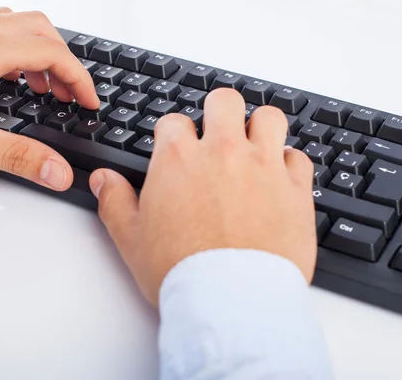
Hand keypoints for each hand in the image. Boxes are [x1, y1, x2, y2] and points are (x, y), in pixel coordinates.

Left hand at [0, 7, 98, 190]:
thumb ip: (21, 157)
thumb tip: (58, 172)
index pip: (52, 52)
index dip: (79, 78)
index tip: (88, 101)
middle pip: (40, 28)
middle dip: (63, 60)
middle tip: (70, 93)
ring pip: (17, 24)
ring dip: (39, 52)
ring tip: (44, 88)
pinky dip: (15, 49)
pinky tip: (10, 78)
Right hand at [88, 89, 315, 305]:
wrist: (230, 300)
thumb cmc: (182, 271)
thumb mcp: (131, 238)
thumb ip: (114, 201)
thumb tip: (103, 180)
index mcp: (179, 159)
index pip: (174, 121)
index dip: (173, 134)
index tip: (177, 149)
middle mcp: (222, 152)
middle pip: (223, 101)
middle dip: (218, 111)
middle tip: (218, 132)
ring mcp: (263, 166)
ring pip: (268, 117)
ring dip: (260, 127)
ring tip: (254, 146)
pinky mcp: (295, 188)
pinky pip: (299, 157)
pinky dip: (289, 165)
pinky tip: (280, 180)